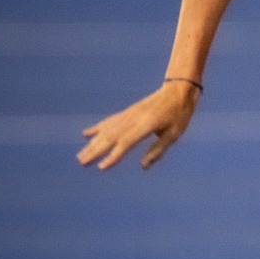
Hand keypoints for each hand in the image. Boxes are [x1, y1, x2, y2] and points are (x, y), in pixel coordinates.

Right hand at [78, 79, 200, 170]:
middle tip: (82, 163)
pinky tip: (86, 135)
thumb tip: (143, 166)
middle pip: (111, 137)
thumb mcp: (174, 134)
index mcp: (146, 125)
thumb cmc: (179, 114)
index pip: (126, 143)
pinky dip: (97, 128)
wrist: (177, 90)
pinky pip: (109, 121)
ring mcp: (128, 114)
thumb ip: (158, 150)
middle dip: (96, 151)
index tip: (101, 167)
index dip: (113, 156)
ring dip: (92, 144)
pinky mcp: (127, 112)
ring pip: (106, 130)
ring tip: (80, 156)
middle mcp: (133, 119)